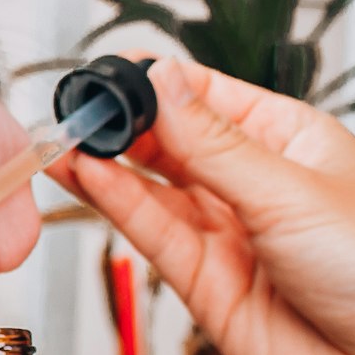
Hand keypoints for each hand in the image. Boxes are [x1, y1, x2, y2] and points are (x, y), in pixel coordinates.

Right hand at [52, 57, 354, 354]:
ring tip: (64, 141)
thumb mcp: (290, 191)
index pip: (206, 95)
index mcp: (288, 140)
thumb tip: (166, 81)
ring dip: (104, 163)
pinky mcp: (202, 282)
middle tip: (76, 108)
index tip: (111, 73)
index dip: (156, 82)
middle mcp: (251, 183)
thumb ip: (214, 144)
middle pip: (170, 140)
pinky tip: (87, 177)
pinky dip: (114, 204)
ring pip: (151, 188)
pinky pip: (150, 233)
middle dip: (121, 122)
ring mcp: (225, 233)